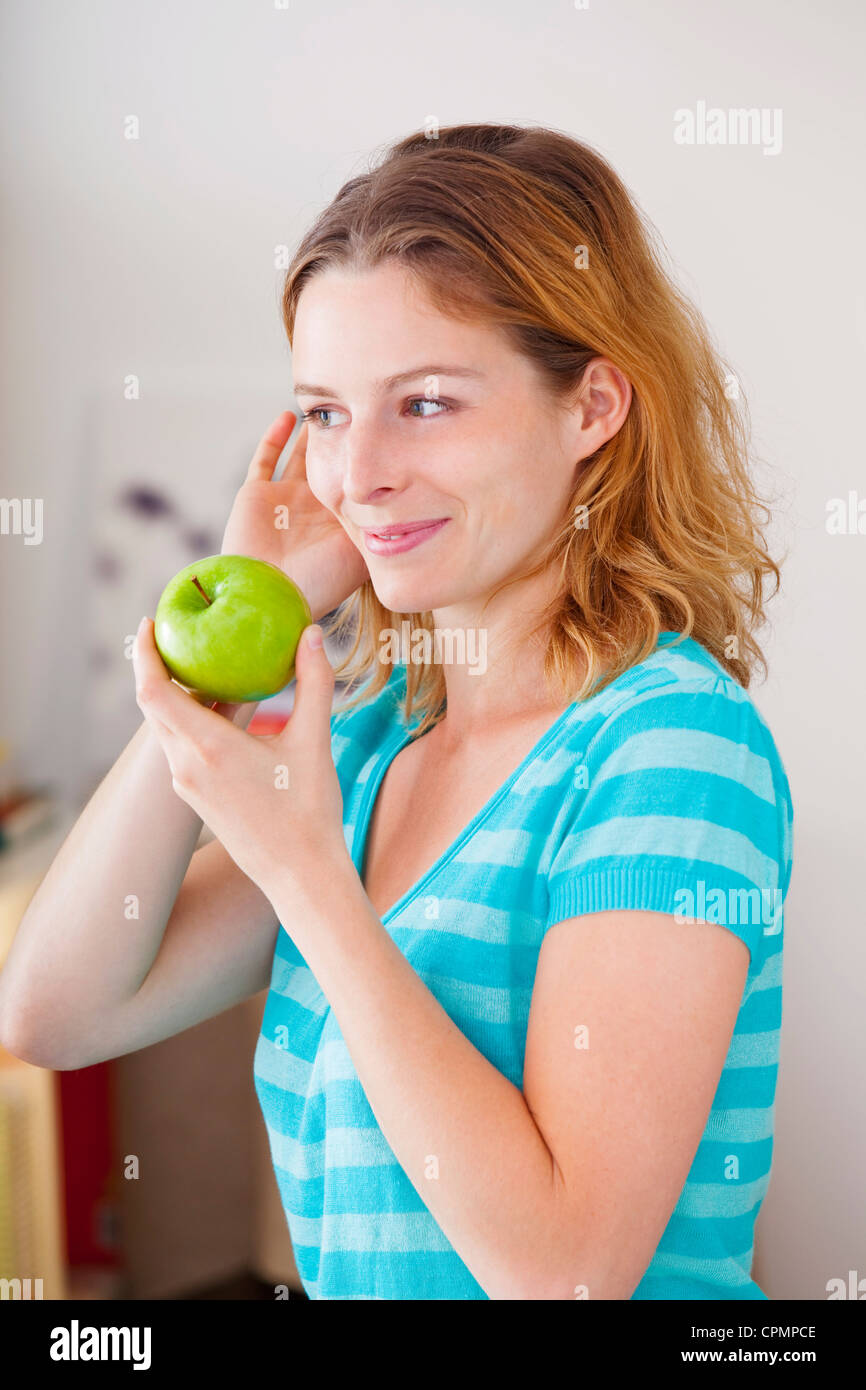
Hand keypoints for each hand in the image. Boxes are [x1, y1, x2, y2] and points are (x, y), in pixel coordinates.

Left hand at [132, 614, 351, 904]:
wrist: (300, 875)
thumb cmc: (309, 812)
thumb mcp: (314, 741)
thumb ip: (313, 683)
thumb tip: (311, 634)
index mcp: (208, 748)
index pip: (153, 691)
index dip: (144, 654)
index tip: (148, 623)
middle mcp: (186, 766)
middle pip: (154, 706)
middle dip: (158, 667)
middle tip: (176, 634)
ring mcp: (188, 786)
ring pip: (169, 729)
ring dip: (179, 697)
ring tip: (204, 667)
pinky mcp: (197, 799)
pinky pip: (182, 749)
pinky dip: (193, 723)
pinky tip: (223, 713)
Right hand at [221, 411, 370, 622]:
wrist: (269, 598)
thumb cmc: (319, 582)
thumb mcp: (365, 554)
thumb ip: (386, 530)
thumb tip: (422, 506)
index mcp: (339, 521)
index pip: (358, 482)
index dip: (370, 460)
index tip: (388, 430)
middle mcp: (313, 508)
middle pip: (331, 464)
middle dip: (343, 439)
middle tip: (359, 407)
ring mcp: (284, 500)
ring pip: (300, 457)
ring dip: (312, 433)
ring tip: (327, 406)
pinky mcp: (255, 495)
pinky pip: (264, 459)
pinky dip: (274, 437)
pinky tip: (290, 416)